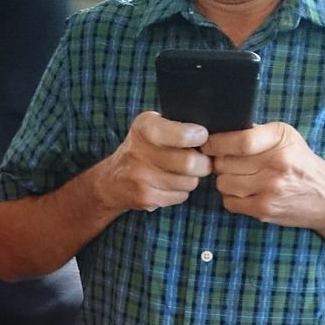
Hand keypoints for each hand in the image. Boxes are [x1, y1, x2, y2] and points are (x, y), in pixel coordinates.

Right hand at [97, 112, 211, 212]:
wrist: (112, 181)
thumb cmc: (143, 148)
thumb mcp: (152, 127)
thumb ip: (177, 126)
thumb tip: (212, 134)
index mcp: (144, 128)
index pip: (182, 134)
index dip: (198, 137)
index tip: (201, 137)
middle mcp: (139, 152)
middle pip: (189, 163)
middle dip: (203, 163)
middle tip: (202, 161)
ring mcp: (141, 178)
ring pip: (188, 182)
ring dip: (192, 178)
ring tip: (183, 173)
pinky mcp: (146, 198)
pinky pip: (180, 196)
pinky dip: (181, 191)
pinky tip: (171, 184)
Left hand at [202, 122, 324, 232]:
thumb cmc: (300, 164)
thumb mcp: (286, 139)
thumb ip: (257, 134)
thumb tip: (221, 133)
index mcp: (280, 139)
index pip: (240, 141)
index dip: (216, 143)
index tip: (207, 144)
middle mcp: (275, 163)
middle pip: (225, 163)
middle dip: (219, 162)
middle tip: (226, 163)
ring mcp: (269, 189)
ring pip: (223, 183)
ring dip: (224, 180)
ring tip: (237, 178)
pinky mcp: (263, 209)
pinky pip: (229, 202)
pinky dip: (231, 197)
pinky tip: (243, 192)